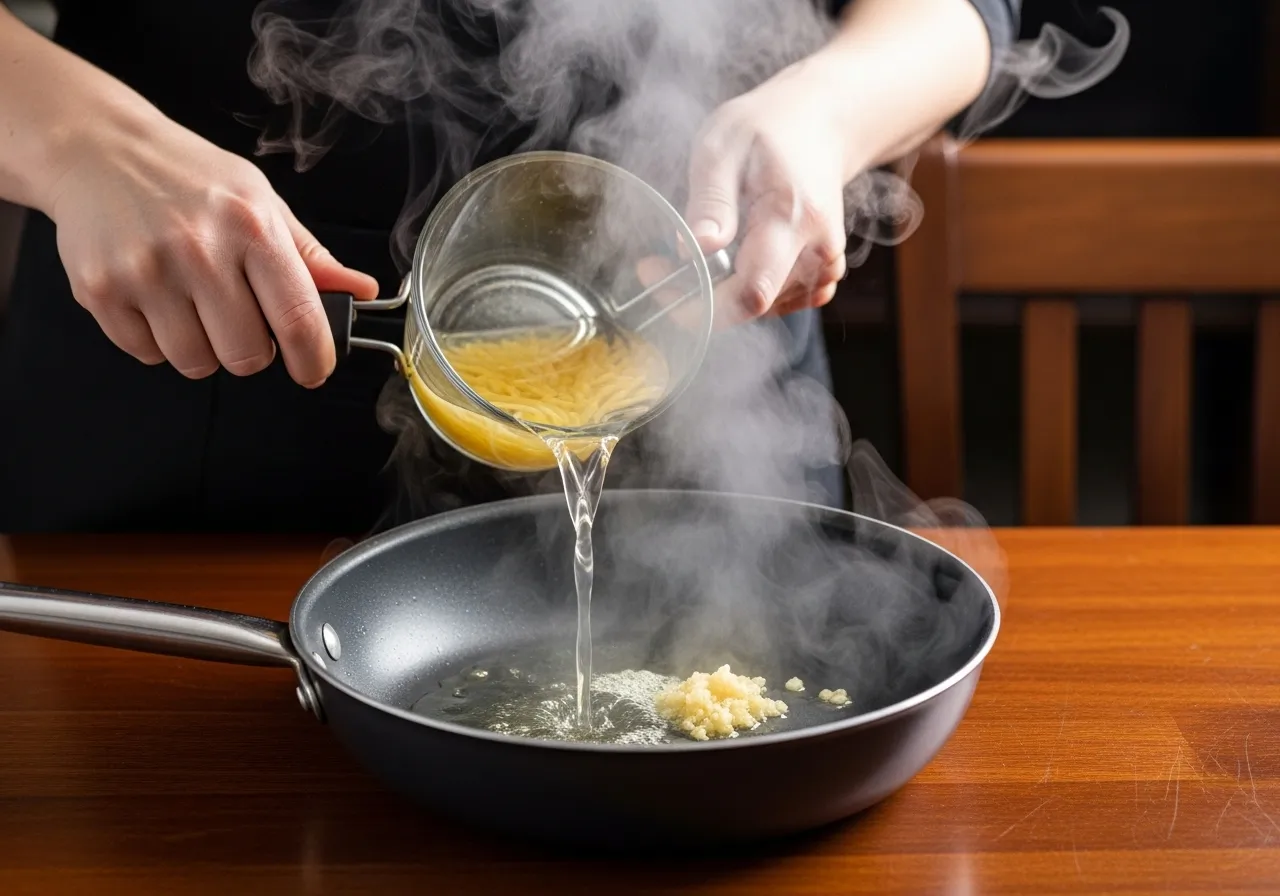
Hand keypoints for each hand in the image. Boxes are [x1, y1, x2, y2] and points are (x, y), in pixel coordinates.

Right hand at [45, 110, 376, 386]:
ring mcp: (146, 272)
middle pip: (247, 355)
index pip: (298, 318)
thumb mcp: (260, 201)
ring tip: (192, 303)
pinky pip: (146, 354)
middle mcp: (199, 249)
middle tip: (239, 319)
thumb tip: (360, 291)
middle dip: (252, 350)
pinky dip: (156, 340)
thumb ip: (310, 256)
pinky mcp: (99, 290)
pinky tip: (155, 298)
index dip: (314, 359)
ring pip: (196, 362)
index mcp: (250, 227)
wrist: (95, 147)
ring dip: (203, 348)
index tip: (314, 369)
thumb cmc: (185, 175)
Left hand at [685, 57, 849, 325]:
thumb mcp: (723, 147)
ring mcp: (826, 265)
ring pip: (766, 307)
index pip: (752, 292)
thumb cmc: (767, 129)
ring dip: (723, 294)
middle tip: (659, 265)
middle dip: (702, 297)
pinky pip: (781, 303)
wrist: (820, 123)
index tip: (659, 283)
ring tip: (694, 254)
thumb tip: (695, 249)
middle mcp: (819, 249)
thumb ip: (711, 201)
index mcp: (794, 217)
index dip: (703, 306)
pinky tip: (733, 261)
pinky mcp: (823, 273)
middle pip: (755, 304)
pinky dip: (749, 292)